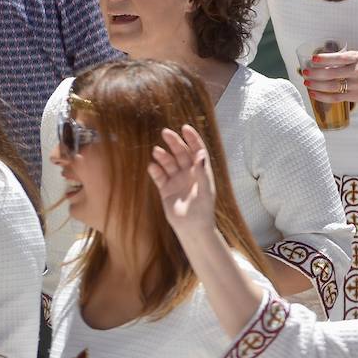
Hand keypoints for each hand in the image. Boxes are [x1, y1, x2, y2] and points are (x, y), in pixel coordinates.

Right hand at [148, 125, 216, 239]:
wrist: (192, 229)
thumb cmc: (203, 210)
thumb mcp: (205, 191)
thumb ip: (202, 173)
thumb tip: (201, 155)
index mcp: (201, 171)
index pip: (197, 150)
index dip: (192, 138)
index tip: (185, 127)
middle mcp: (189, 173)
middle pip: (181, 153)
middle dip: (174, 143)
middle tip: (166, 132)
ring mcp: (177, 180)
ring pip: (169, 163)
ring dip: (163, 156)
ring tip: (157, 151)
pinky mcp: (166, 190)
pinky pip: (159, 177)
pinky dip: (155, 171)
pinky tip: (152, 166)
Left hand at [302, 50, 357, 103]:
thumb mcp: (357, 59)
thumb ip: (342, 60)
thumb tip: (319, 61)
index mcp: (356, 59)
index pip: (338, 58)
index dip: (325, 58)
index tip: (313, 59)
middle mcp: (356, 71)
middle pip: (332, 73)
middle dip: (316, 73)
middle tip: (305, 72)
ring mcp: (355, 85)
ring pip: (332, 86)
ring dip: (317, 85)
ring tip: (307, 83)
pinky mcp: (353, 96)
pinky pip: (335, 97)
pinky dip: (322, 97)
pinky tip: (314, 94)